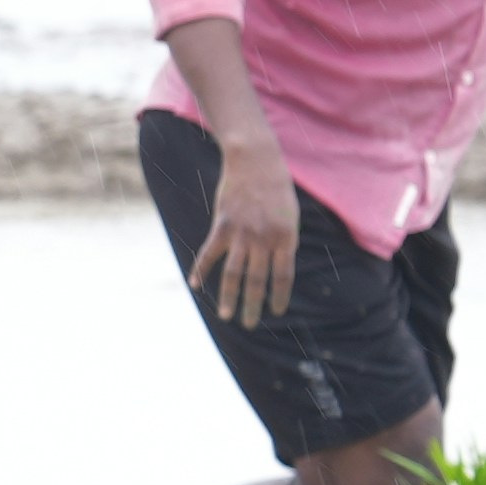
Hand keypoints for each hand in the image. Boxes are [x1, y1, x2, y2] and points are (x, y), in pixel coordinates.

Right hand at [181, 135, 302, 325]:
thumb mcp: (290, 214)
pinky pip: (210, 253)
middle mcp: (265, 239)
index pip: (283, 276)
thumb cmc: (276, 186)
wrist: (256, 160)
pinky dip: (201, 269)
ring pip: (234, 273)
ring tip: (227, 316)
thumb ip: (283, 240)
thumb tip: (276, 264)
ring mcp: (242, 233)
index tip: (276, 311)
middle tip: (249, 325)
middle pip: (257, 280)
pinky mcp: (223, 225)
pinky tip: (195, 285)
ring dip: (230, 297)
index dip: (279, 296)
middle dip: (253, 305)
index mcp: (286, 237)